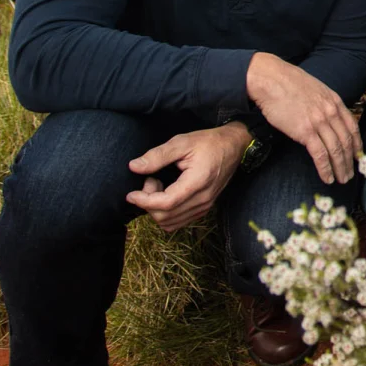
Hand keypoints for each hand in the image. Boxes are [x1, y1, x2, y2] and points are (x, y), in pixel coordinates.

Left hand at [125, 123, 249, 231]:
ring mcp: (205, 206)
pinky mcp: (204, 208)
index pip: (166, 203)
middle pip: (165, 216)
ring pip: (170, 223)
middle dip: (148, 203)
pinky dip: (165, 213)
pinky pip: (178, 221)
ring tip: (158, 187)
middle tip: (150, 180)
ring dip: (156, 209)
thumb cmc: (209, 142)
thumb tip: (134, 167)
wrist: (234, 146)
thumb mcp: (182, 142)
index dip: (144, 201)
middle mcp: (203, 199)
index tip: (131, 194)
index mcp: (197, 182)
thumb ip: (157, 155)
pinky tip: (166, 194)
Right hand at [246, 53, 361, 184]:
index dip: (357, 144)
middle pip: (346, 141)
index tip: (358, 156)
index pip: (353, 127)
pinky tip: (327, 178)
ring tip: (342, 180)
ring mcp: (319, 122)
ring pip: (336, 150)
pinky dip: (325, 169)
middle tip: (351, 174)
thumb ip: (326, 104)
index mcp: (335, 102)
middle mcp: (331, 112)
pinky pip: (320, 154)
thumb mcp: (316, 90)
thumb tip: (328, 119)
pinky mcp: (305, 132)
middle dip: (351, 161)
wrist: (271, 80)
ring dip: (341, 168)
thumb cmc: (289, 84)